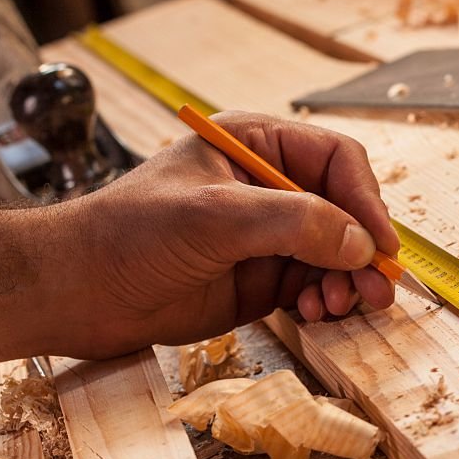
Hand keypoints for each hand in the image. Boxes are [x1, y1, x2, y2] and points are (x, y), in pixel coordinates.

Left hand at [62, 111, 399, 357]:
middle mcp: (268, 188)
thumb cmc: (130, 234)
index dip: (364, 200)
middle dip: (363, 249)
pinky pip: (313, 285)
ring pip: (334, 253)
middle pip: (344, 211)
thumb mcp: (215, 216)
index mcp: (256, 146)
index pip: (335, 161)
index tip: (380, 244)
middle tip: (377, 287)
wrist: (78, 291)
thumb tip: (359, 244)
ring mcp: (266, 236)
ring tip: (341, 305)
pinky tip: (315, 313)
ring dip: (347, 280)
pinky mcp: (260, 279)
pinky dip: (324, 299)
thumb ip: (293, 222)